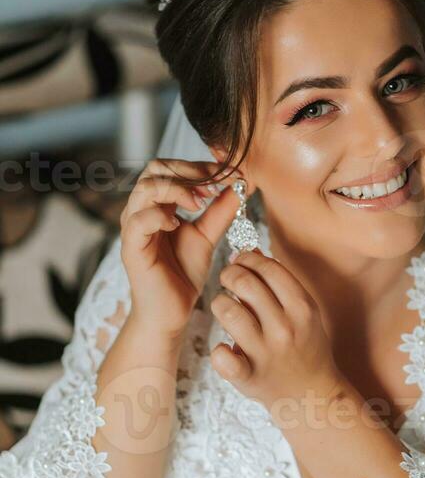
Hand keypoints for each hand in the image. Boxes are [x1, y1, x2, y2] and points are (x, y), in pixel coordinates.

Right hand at [120, 158, 248, 339]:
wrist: (170, 312)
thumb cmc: (183, 274)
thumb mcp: (208, 236)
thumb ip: (220, 211)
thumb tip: (240, 184)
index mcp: (158, 204)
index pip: (172, 168)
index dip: (200, 166)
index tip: (229, 173)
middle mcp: (142, 210)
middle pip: (156, 169)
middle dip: (188, 170)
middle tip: (214, 184)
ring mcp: (134, 227)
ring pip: (146, 187)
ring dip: (178, 188)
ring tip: (199, 203)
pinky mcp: (131, 248)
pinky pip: (139, 220)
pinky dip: (160, 215)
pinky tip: (178, 223)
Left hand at [209, 248, 341, 414]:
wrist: (312, 396)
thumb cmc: (305, 346)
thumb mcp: (303, 311)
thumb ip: (279, 281)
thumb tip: (250, 250)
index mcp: (302, 308)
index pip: (269, 268)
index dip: (248, 258)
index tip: (240, 260)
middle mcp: (285, 328)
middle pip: (245, 283)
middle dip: (229, 274)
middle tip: (227, 278)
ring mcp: (266, 354)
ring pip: (228, 312)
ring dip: (220, 303)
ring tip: (224, 306)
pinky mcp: (249, 378)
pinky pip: (221, 356)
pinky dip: (218, 351)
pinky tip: (225, 347)